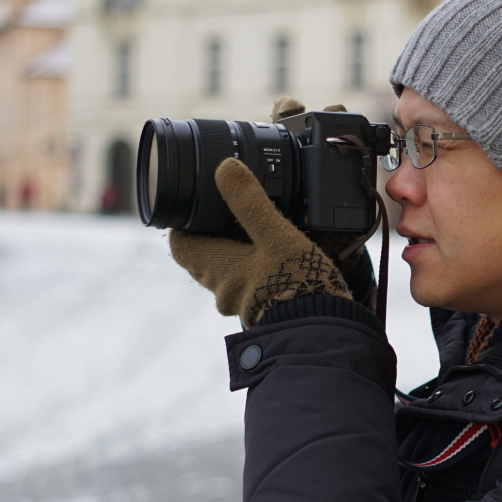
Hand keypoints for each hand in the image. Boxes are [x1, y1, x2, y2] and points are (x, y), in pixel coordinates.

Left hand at [168, 158, 349, 326]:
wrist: (321, 332)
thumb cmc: (296, 286)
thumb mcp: (276, 235)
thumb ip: (250, 202)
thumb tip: (226, 168)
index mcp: (217, 268)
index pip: (180, 244)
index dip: (181, 223)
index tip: (193, 205)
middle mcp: (223, 290)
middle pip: (201, 257)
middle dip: (210, 235)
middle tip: (226, 212)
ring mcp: (241, 304)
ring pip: (225, 273)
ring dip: (233, 253)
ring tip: (254, 231)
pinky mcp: (262, 312)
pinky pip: (248, 286)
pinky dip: (253, 270)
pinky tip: (275, 260)